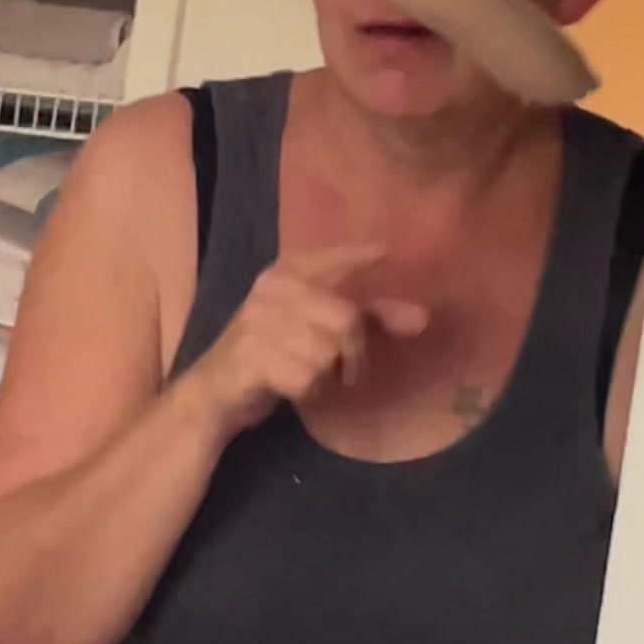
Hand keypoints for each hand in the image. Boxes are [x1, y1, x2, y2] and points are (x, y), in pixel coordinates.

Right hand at [194, 244, 428, 439]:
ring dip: (324, 375)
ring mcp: (257, 321)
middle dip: (354, 352)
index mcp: (287, 273)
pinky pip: (305, 377)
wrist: (217, 390)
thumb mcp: (321, 328)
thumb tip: (426, 319)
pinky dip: (306, 391)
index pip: (333, 258)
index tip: (385, 251)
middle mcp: (271, 289)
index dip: (359, 256)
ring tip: (306, 374)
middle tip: (346, 369)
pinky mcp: (250, 355)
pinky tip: (289, 387)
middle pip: (346, 318)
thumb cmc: (276, 352)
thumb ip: (372, 318)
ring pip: (326, 352)